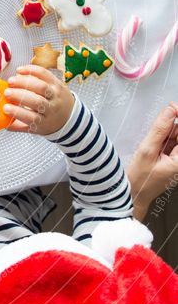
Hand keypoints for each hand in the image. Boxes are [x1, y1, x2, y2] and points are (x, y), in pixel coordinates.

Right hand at [3, 65, 74, 135]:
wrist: (69, 116)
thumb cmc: (47, 122)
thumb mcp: (34, 129)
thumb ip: (17, 126)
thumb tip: (0, 122)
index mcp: (45, 122)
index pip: (32, 118)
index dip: (18, 112)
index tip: (5, 108)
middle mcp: (52, 108)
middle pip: (37, 101)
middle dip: (20, 95)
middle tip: (6, 92)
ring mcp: (56, 94)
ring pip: (41, 86)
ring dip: (24, 82)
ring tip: (11, 81)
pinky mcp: (57, 83)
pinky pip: (45, 74)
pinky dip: (32, 70)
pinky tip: (20, 70)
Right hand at [127, 103, 177, 219]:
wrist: (131, 196)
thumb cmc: (138, 181)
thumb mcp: (146, 151)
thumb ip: (159, 130)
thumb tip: (170, 111)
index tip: (171, 107)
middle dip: (171, 125)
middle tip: (158, 123)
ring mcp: (176, 161)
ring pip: (176, 137)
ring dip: (165, 132)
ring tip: (151, 142)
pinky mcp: (170, 160)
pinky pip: (170, 143)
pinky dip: (162, 139)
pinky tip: (152, 144)